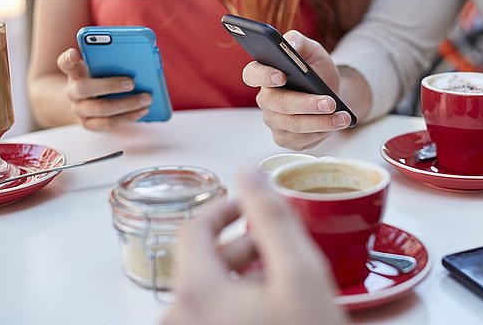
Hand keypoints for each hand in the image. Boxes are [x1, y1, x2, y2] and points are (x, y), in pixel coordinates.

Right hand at [57, 48, 151, 130]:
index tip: (74, 53)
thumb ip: (111, 63)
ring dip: (127, 104)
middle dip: (110, 85)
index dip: (68, 58)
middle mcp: (73, 91)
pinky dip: (129, 117)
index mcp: (75, 73)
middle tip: (132, 82)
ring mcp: (80, 110)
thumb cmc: (100, 80)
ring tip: (147, 99)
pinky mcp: (89, 124)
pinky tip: (144, 110)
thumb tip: (141, 60)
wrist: (87, 103)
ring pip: (100, 109)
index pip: (65, 63)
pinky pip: (109, 123)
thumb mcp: (101, 68)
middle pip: (85, 88)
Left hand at [163, 170, 346, 324]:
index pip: (195, 228)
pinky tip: (270, 303)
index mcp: (196, 292)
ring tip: (279, 271)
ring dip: (242, 271)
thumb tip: (251, 172)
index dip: (225, 207)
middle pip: (202, 260)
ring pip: (209, 288)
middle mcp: (180, 317)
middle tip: (274, 237)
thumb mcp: (302, 274)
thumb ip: (273, 216)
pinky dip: (238, 298)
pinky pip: (213, 312)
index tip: (250, 202)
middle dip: (240, 241)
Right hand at [242, 31, 351, 150]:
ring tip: (343, 117)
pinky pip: (301, 140)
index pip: (252, 74)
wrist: (330, 91)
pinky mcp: (285, 138)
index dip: (264, 75)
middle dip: (306, 104)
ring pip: (293, 125)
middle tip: (329, 103)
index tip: (282, 75)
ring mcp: (273, 121)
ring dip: (321, 122)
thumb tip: (290, 44)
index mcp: (264, 74)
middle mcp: (265, 100)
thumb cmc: (316, 69)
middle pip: (279, 104)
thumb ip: (298, 41)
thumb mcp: (311, 50)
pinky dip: (320, 133)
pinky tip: (336, 125)